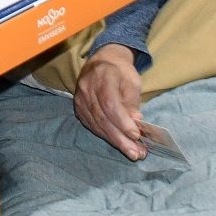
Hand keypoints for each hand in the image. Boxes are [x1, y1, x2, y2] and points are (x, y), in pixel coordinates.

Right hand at [74, 44, 145, 159]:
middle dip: (120, 138)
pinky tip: (119, 144)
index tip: (136, 135)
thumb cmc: (120, 71)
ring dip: (115, 142)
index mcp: (102, 76)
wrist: (101, 61)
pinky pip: (92, 126)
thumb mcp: (132, 80)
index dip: (122, 121)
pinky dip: (107, 136)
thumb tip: (135, 122)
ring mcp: (80, 99)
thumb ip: (132, 101)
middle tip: (136, 153)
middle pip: (102, 118)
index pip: (110, 103)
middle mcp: (87, 88)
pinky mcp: (79, 109)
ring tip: (132, 152)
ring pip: (97, 125)